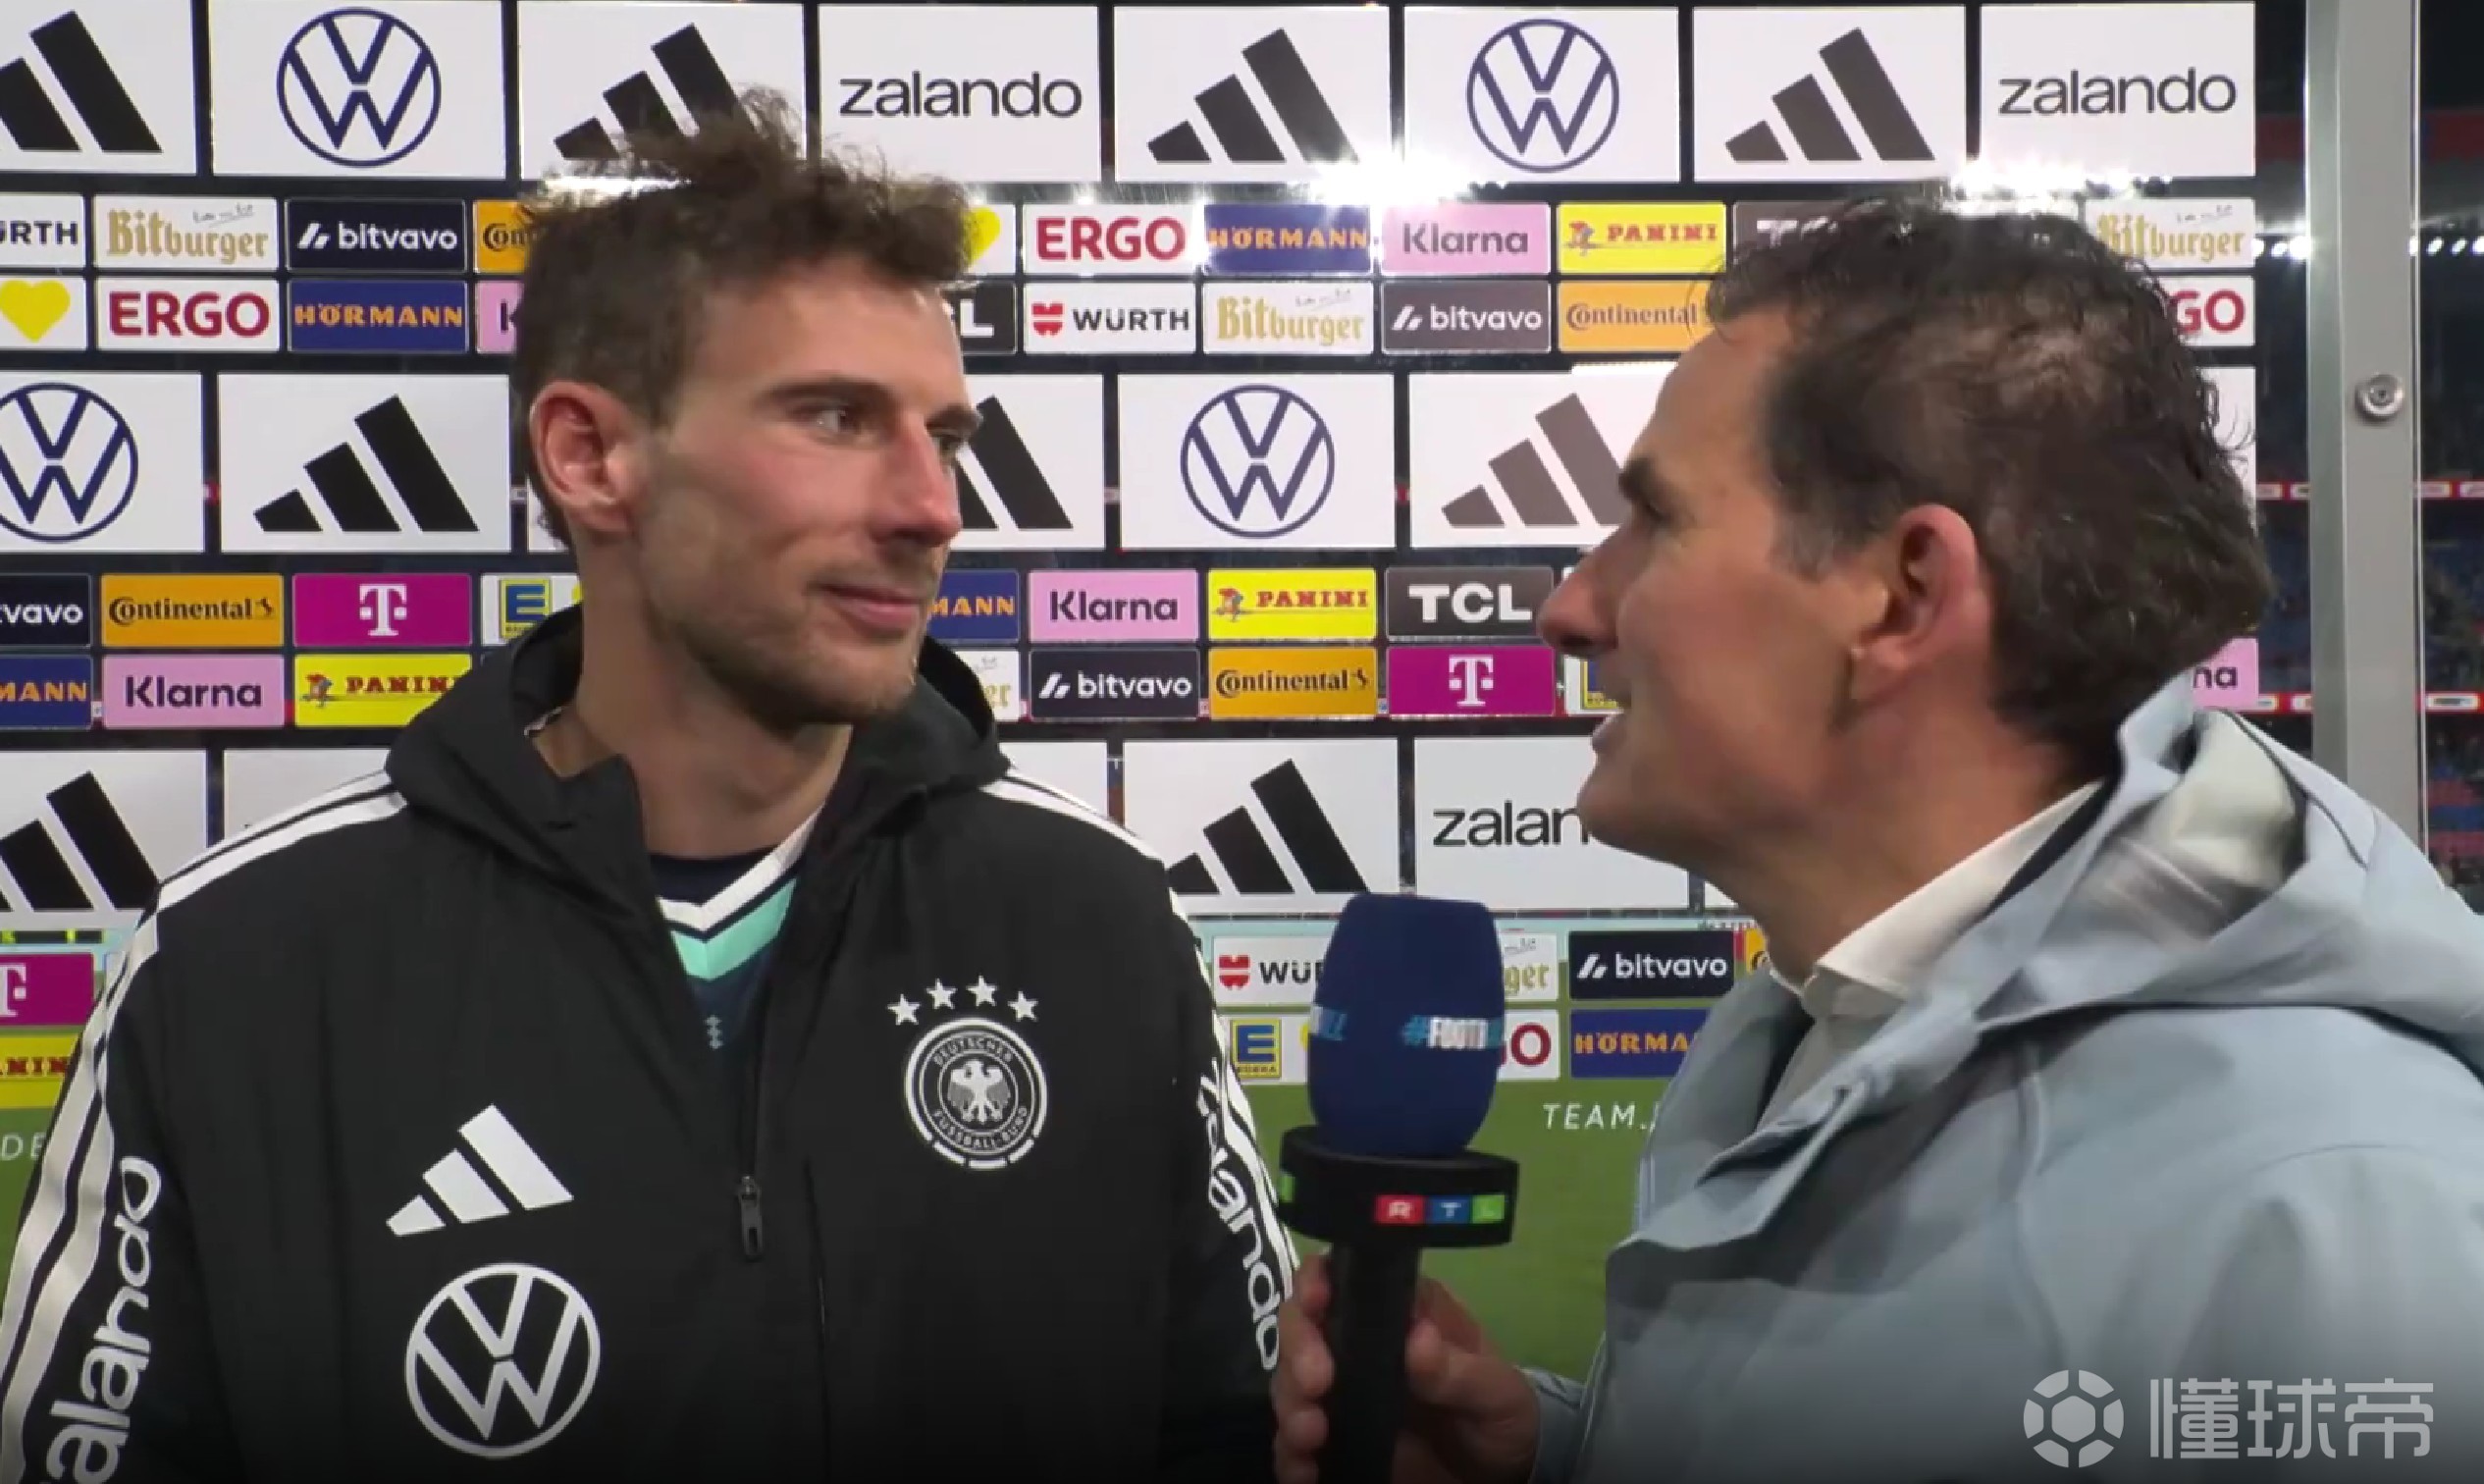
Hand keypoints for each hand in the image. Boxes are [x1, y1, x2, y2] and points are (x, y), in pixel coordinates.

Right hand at [1271, 1253, 1539, 1483]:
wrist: (1503, 1472)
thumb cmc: (1501, 1411)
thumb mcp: (1497, 1391)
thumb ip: (1459, 1369)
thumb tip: (1417, 1338)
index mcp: (1400, 1312)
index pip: (1344, 1277)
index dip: (1318, 1281)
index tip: (1316, 1302)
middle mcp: (1360, 1344)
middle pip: (1303, 1327)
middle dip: (1298, 1350)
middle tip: (1314, 1384)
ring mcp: (1344, 1393)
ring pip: (1289, 1382)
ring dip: (1290, 1403)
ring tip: (1310, 1434)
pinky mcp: (1336, 1440)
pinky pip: (1296, 1443)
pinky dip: (1289, 1454)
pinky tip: (1303, 1469)